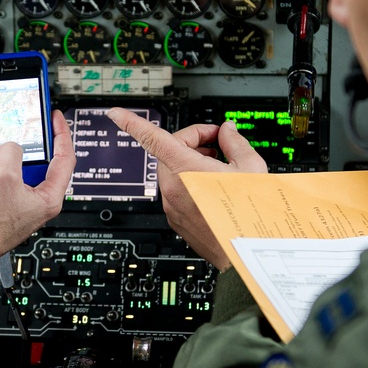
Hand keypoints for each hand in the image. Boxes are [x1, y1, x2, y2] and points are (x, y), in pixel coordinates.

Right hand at [0, 109, 75, 284]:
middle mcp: (33, 200)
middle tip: (24, 122)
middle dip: (25, 140)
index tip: (55, 117)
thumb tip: (8, 146)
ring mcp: (13, 201)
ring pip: (10, 166)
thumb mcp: (5, 176)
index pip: (65, 159)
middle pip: (36, 161)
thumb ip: (12, 152)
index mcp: (48, 197)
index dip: (61, 134)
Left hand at [105, 107, 266, 270]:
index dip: (130, 122)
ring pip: (173, 172)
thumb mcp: (251, 167)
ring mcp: (172, 206)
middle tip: (218, 144)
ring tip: (220, 167)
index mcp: (185, 168)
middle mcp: (173, 187)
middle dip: (192, 142)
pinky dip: (190, 183)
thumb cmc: (250, 213)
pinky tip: (214, 188)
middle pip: (169, 150)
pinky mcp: (176, 220)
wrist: (248, 254)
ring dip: (191, 162)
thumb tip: (227, 131)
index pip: (150, 137)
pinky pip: (177, 193)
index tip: (116, 114)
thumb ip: (234, 141)